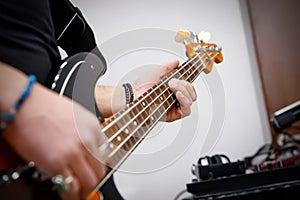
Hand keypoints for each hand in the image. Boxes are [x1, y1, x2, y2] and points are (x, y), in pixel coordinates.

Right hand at [1, 66, 106, 198]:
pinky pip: (71, 187)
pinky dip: (71, 194)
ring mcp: (73, 152)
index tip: (95, 169)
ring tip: (78, 192)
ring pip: (90, 181)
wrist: (22, 103)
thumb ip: (85, 131)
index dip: (100, 165)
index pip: (108, 153)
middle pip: (100, 170)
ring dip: (84, 189)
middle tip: (88, 184)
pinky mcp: (57, 163)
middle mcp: (87, 139)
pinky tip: (67, 193)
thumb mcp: (75, 113)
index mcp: (93, 126)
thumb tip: (88, 146)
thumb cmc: (42, 105)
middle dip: (94, 180)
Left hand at [133, 60, 196, 121]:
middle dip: (185, 85)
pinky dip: (185, 100)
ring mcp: (175, 108)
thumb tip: (176, 62)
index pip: (189, 88)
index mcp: (173, 90)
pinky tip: (178, 94)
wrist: (133, 97)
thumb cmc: (141, 88)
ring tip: (172, 86)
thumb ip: (167, 67)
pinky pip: (186, 110)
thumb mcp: (156, 73)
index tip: (184, 76)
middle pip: (192, 94)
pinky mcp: (173, 116)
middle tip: (173, 81)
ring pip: (191, 100)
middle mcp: (175, 99)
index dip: (188, 82)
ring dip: (185, 91)